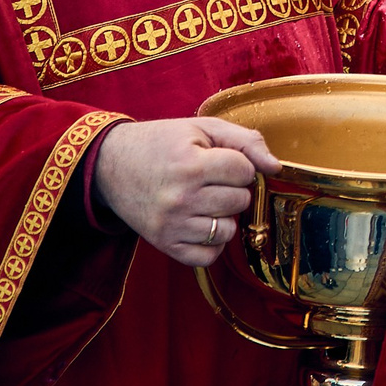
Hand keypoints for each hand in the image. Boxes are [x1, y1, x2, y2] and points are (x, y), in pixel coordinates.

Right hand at [92, 116, 280, 266]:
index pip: (244, 171)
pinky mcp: (163, 244)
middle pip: (239, 201)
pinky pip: (208, 256)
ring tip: (205, 200)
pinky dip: (212, 243)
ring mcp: (170, 225)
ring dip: (224, 215)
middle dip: (233, 188)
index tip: (221, 160)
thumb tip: (276, 167)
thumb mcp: (202, 129)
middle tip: (211, 179)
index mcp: (190, 165)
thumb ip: (245, 141)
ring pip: (228, 230)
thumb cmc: (161, 143)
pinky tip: (202, 222)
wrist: (110, 164)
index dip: (239, 164)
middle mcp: (180, 198)